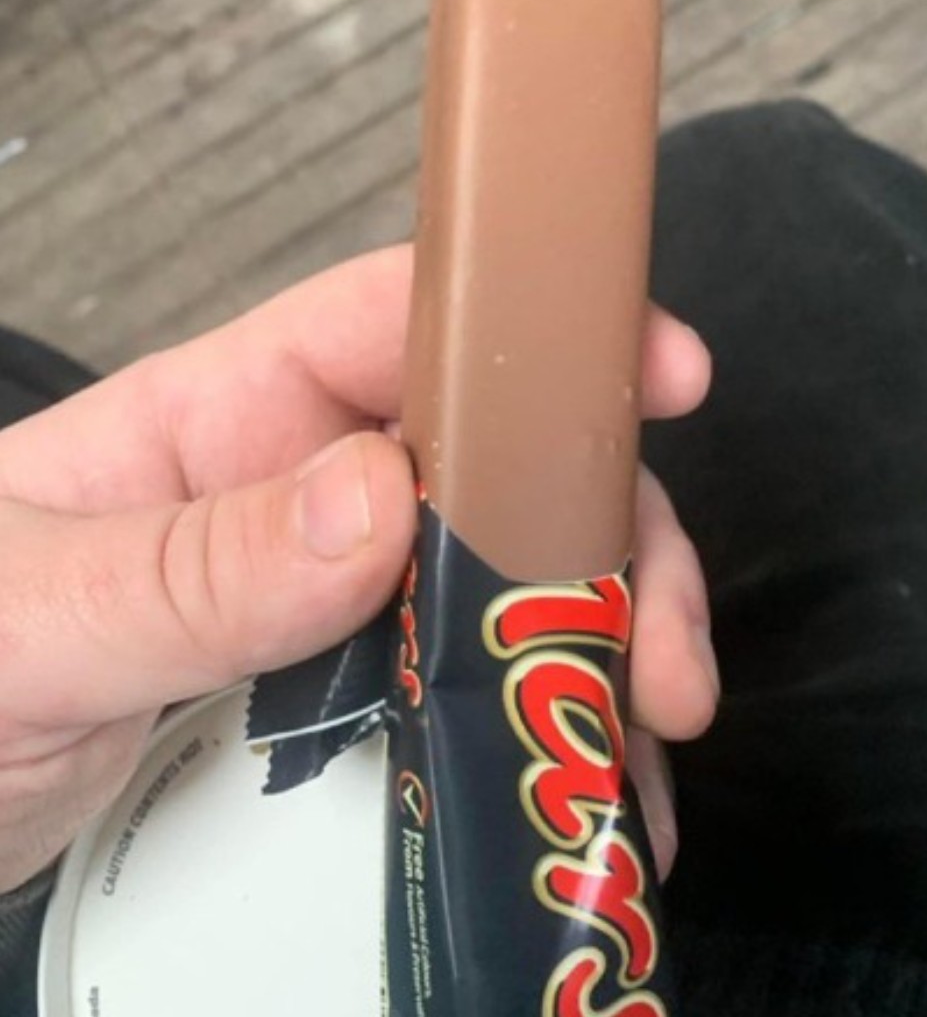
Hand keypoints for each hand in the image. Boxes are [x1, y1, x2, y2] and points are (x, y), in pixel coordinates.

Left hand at [0, 246, 716, 892]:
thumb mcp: (27, 616)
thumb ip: (187, 567)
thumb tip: (378, 502)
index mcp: (226, 418)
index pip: (399, 324)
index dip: (531, 326)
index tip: (661, 371)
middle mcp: (297, 494)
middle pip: (495, 467)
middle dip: (603, 540)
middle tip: (660, 660)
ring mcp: (323, 607)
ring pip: (500, 588)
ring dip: (592, 649)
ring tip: (642, 752)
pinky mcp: (332, 711)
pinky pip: (462, 700)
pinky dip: (536, 738)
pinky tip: (580, 803)